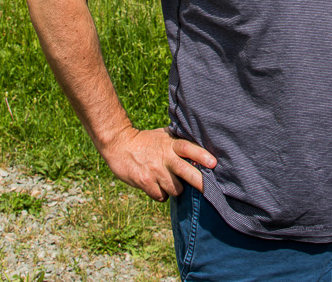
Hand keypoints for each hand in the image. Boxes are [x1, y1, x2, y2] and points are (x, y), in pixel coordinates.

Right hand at [100, 127, 216, 200]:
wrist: (118, 144)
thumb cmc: (145, 140)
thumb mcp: (162, 135)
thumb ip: (178, 140)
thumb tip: (198, 140)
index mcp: (170, 144)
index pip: (188, 148)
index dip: (201, 155)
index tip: (213, 163)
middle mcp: (164, 158)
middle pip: (186, 172)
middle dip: (200, 182)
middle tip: (210, 189)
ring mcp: (155, 172)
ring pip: (176, 189)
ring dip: (175, 189)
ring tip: (168, 180)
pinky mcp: (145, 183)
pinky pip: (161, 196)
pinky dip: (161, 194)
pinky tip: (156, 185)